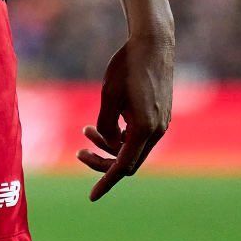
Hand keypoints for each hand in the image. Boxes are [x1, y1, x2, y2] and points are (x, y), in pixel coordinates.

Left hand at [77, 28, 173, 200]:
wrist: (153, 44)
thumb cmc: (127, 66)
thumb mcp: (109, 96)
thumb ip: (106, 125)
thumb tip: (109, 145)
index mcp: (143, 129)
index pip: (122, 167)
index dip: (105, 182)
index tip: (92, 196)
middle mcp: (157, 131)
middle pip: (126, 161)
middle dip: (101, 159)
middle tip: (78, 151)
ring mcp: (162, 125)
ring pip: (132, 148)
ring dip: (109, 143)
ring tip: (87, 128)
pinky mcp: (161, 116)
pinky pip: (139, 136)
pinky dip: (121, 134)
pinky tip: (108, 120)